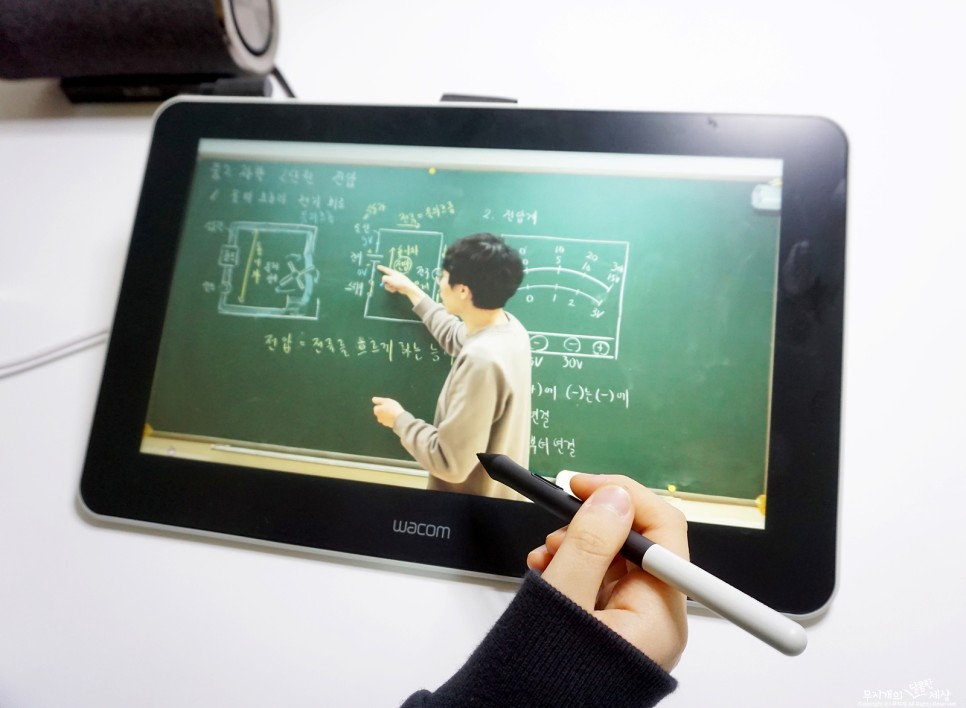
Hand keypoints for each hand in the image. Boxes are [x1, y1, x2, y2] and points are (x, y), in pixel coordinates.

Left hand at [372, 396, 403, 427]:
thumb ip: (378, 400)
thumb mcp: (385, 401)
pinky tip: (395, 416)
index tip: (387, 404)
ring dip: (387, 414)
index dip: (382, 405)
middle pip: (380, 412)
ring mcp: (383, 422)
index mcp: (376, 411)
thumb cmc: (392, 408)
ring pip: (384, 417)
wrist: (400, 419)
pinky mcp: (388, 425)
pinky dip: (390, 418)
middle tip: (391, 408)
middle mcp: (378, 418)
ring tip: (394, 412)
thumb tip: (373, 399)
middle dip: (383, 410)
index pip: (376, 407)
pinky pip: (388, 420)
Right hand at [377, 265, 423, 304]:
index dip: (381, 268)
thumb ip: (384, 278)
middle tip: (388, 284)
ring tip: (393, 288)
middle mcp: (394, 276)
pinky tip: (395, 290)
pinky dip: (392, 289)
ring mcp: (395, 281)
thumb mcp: (389, 279)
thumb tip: (383, 280)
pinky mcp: (397, 286)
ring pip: (388, 284)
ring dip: (389, 287)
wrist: (407, 288)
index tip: (378, 266)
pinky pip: (391, 287)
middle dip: (386, 283)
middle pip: (386, 279)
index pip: (386, 269)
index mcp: (393, 272)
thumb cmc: (398, 282)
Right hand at [527, 475, 688, 670]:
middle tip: (555, 531)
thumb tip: (614, 497)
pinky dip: (574, 568)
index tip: (582, 485)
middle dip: (594, 527)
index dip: (624, 497)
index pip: (664, 530)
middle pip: (640, 544)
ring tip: (544, 558)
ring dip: (578, 547)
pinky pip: (603, 583)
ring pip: (617, 561)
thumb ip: (590, 543)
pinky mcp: (615, 631)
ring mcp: (636, 627)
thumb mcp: (562, 599)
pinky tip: (547, 570)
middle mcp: (657, 621)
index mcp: (660, 616)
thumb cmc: (544, 680)